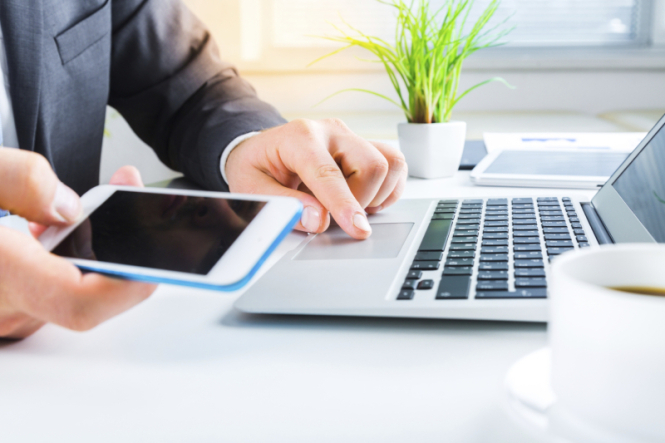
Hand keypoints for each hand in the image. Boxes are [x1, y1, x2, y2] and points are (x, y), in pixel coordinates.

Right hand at [0, 149, 155, 338]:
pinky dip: (71, 251)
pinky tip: (68, 216)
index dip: (127, 286)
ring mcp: (4, 309)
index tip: (155, 260)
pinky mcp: (7, 300)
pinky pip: (53, 283)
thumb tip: (67, 206)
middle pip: (87, 294)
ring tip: (108, 192)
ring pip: (71, 287)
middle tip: (129, 192)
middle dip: (121, 245)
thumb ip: (18, 181)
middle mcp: (1, 305)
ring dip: (97, 244)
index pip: (78, 302)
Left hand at [226, 119, 407, 239]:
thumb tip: (318, 220)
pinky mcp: (364, 146)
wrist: (261, 150)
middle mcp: (331, 132)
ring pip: (390, 163)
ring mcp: (350, 137)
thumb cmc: (256, 169)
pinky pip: (395, 164)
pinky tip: (366, 199)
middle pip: (372, 165)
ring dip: (378, 194)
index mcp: (299, 137)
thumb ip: (283, 206)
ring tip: (351, 205)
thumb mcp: (252, 190)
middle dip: (361, 201)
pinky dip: (389, 188)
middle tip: (336, 216)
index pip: (329, 173)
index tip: (357, 229)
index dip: (345, 204)